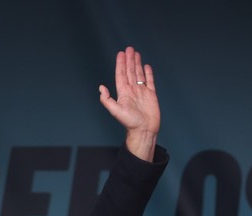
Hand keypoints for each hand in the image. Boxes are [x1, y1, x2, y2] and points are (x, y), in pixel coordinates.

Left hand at [99, 46, 159, 161]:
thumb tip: (100, 88)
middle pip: (130, 71)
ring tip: (136, 53)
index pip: (121, 75)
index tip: (121, 54)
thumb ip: (107, 100)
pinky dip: (148, 73)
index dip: (121, 64)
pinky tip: (146, 66)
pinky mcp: (151, 95)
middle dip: (129, 60)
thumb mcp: (115, 111)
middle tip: (129, 49)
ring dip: (137, 64)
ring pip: (138, 74)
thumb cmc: (130, 123)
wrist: (144, 130)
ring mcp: (141, 92)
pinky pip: (149, 81)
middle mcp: (132, 90)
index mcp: (123, 93)